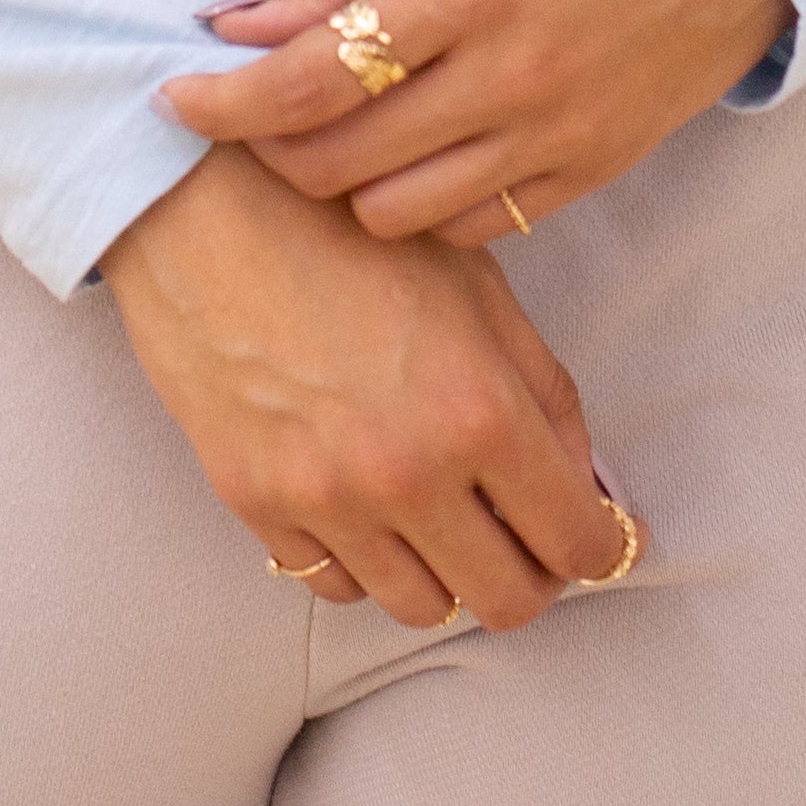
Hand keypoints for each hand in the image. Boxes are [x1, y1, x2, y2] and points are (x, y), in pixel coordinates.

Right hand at [97, 142, 629, 628]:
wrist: (203, 198)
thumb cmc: (348, 220)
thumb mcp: (474, 281)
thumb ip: (543, 390)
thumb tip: (584, 481)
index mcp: (478, 410)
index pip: (577, 542)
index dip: (602, 544)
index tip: (598, 532)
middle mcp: (407, 474)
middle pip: (506, 603)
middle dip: (533, 574)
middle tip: (527, 535)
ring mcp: (326, 500)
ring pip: (420, 608)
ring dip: (448, 571)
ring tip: (446, 516)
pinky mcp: (256, 505)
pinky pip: (334, 584)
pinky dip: (367, 561)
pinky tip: (371, 506)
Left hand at [157, 0, 791, 244]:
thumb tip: (243, 24)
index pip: (311, 77)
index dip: (224, 102)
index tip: (176, 99)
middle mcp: (509, 75)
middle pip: (337, 161)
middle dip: (270, 147)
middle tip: (252, 111)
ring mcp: (554, 135)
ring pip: (394, 216)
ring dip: (344, 185)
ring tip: (336, 134)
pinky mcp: (591, 173)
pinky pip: (472, 229)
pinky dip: (423, 204)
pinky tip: (416, 153)